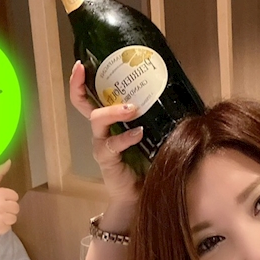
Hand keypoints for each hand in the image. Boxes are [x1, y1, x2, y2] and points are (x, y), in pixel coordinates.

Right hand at [69, 61, 142, 203]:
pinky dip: (126, 138)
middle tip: (90, 74)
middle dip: (82, 87)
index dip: (81, 82)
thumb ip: (156, 115)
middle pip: (84, 105)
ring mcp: (102, 145)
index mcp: (110, 121)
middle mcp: (101, 131)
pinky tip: (139, 133)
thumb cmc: (148, 160)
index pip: (89, 98)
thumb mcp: (152, 132)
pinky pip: (111, 145)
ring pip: (97, 121)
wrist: (142, 193)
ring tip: (131, 108)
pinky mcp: (107, 160)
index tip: (81, 65)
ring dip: (113, 111)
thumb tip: (178, 91)